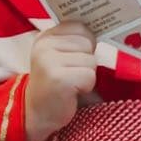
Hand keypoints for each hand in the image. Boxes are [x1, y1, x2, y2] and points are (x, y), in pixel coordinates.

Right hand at [25, 22, 96, 140]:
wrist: (36, 113)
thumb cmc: (54, 84)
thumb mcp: (58, 55)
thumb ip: (74, 40)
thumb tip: (104, 28)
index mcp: (46, 36)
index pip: (80, 26)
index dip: (86, 42)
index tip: (75, 57)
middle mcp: (45, 45)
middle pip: (88, 43)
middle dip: (87, 61)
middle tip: (71, 74)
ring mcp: (50, 61)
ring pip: (91, 60)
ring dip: (87, 75)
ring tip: (71, 83)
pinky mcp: (59, 78)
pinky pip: (90, 75)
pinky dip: (86, 86)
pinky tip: (72, 91)